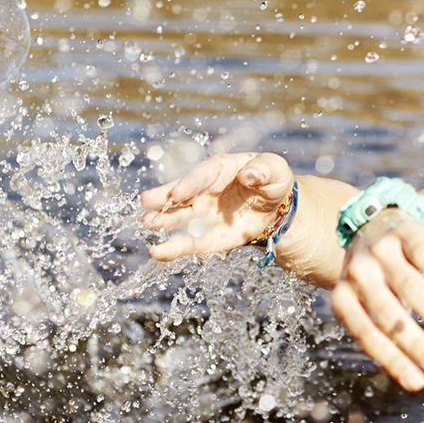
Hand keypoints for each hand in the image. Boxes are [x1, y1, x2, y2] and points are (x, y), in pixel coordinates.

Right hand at [139, 152, 292, 259]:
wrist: (276, 209)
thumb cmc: (272, 181)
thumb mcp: (275, 170)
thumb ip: (263, 170)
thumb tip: (249, 175)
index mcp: (219, 169)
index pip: (202, 175)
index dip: (190, 183)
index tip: (178, 192)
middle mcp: (203, 191)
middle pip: (181, 194)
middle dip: (163, 198)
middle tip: (146, 202)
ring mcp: (201, 214)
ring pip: (178, 218)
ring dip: (162, 221)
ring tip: (148, 223)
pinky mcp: (206, 237)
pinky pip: (189, 243)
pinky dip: (174, 248)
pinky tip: (159, 252)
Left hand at [331, 208, 423, 391]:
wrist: (377, 223)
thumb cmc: (377, 280)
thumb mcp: (371, 308)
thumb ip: (387, 340)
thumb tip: (415, 382)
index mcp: (343, 298)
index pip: (367, 334)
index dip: (392, 360)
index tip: (417, 383)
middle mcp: (357, 272)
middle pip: (388, 314)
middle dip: (415, 344)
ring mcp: (380, 249)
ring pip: (409, 285)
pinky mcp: (405, 231)